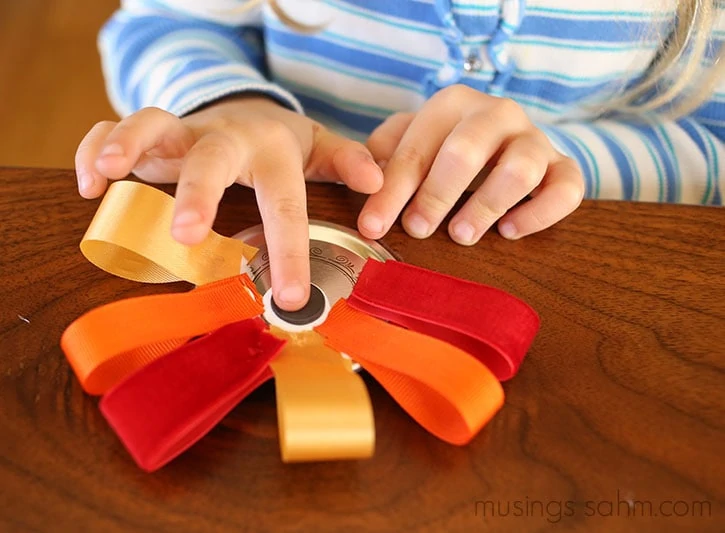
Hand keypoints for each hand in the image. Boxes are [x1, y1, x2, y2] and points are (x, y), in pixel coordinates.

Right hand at [75, 97, 382, 310]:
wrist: (247, 110)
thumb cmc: (282, 145)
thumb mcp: (319, 152)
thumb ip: (346, 164)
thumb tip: (377, 184)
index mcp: (274, 150)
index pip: (284, 202)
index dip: (289, 249)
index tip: (292, 297)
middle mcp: (227, 138)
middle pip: (212, 156)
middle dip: (199, 192)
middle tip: (187, 233)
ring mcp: (185, 134)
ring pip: (153, 124)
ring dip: (130, 145)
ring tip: (111, 176)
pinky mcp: (152, 135)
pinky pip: (112, 129)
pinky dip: (95, 148)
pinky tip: (90, 184)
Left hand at [358, 85, 583, 243]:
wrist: (501, 140)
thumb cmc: (444, 147)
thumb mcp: (408, 141)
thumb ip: (382, 152)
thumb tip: (365, 178)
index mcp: (452, 103)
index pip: (415, 149)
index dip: (390, 191)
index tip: (372, 226)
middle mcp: (497, 114)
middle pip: (466, 151)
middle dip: (436, 195)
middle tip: (418, 229)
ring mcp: (534, 139)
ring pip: (520, 169)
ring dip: (487, 206)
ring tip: (462, 234)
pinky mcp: (563, 166)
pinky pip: (567, 188)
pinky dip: (539, 213)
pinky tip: (509, 231)